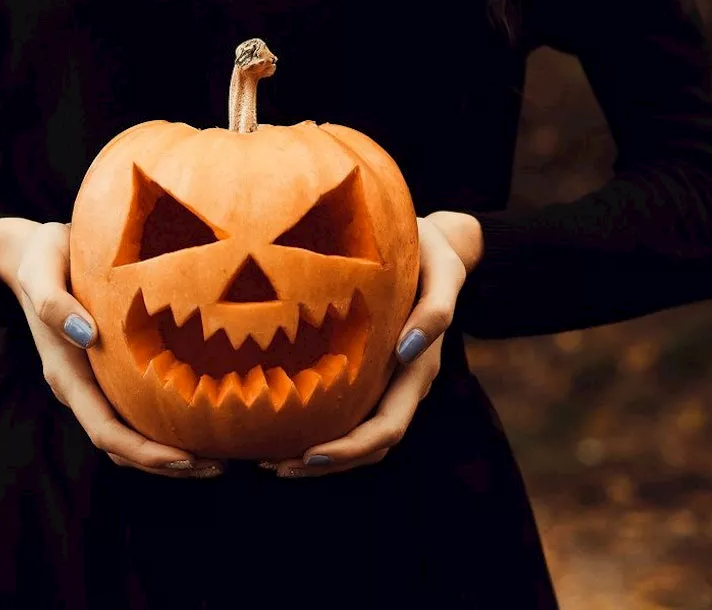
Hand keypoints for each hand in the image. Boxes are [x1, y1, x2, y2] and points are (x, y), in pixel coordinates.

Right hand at [0, 217, 223, 478]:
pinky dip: (167, 426)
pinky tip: (202, 418)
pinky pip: (137, 412)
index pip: (105, 431)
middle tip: (220, 467)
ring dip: (171, 454)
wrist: (32, 254)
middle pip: (122, 447)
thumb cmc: (43, 257)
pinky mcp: (108, 373)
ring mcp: (94, 384)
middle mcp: (80, 388)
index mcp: (65, 374)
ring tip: (219, 457)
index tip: (187, 457)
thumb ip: (54, 302)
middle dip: (168, 464)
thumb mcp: (42, 270)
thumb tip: (87, 335)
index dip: (145, 451)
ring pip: (130, 436)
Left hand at [260, 211, 481, 477]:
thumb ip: (436, 310)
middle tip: (271, 467)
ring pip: (356, 436)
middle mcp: (403, 384)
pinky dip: (317, 426)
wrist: (434, 243)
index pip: (387, 428)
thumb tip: (406, 350)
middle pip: (368, 446)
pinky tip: (279, 423)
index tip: (309, 454)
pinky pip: (345, 412)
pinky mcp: (369, 370)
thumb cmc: (433, 252)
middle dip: (323, 463)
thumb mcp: (444, 271)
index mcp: (418, 369)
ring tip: (267, 460)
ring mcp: (386, 380)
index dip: (350, 449)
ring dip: (316, 456)